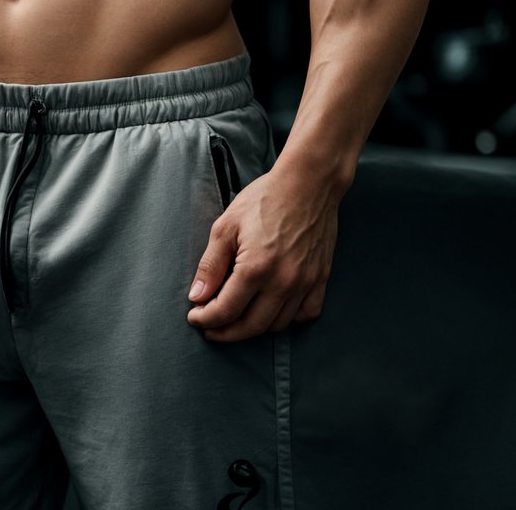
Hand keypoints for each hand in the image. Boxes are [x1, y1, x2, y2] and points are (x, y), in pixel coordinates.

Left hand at [185, 163, 338, 341]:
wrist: (308, 183)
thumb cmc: (265, 198)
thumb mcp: (226, 225)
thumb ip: (211, 265)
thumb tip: (197, 297)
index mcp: (255, 268)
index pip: (226, 310)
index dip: (206, 318)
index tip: (195, 317)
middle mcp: (283, 282)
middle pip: (251, 326)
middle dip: (226, 332)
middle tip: (211, 327)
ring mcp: (305, 283)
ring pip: (277, 325)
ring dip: (254, 327)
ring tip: (238, 316)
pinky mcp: (320, 279)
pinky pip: (306, 314)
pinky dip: (289, 318)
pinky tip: (273, 308)